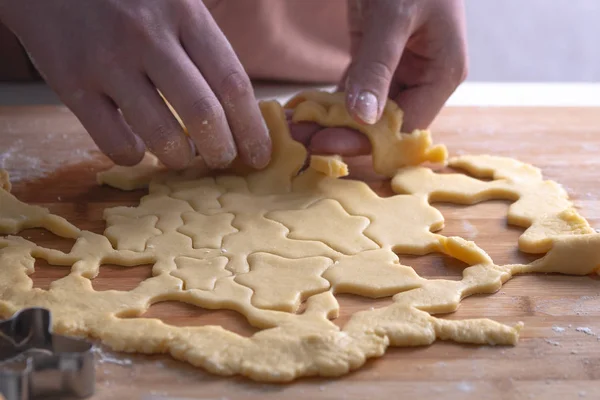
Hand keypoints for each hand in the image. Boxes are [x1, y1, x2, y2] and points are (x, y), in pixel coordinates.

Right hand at [0, 0, 270, 169]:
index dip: (252, 128)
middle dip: (221, 151)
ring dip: (179, 158)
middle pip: (203, 114)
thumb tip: (237, 109)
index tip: (260, 156)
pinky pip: (114, 142)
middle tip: (222, 161)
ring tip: (182, 157)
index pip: (233, 83)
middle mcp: (148, 37)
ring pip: (161, 135)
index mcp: (184, 13)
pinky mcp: (70, 82)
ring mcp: (107, 61)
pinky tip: (138, 147)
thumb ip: (203, 45)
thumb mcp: (173, 0)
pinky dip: (134, 156)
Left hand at [291, 0, 466, 156]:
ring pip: (367, 112)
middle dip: (343, 134)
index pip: (405, 125)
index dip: (367, 141)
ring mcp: (400, 72)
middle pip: (384, 124)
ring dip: (332, 122)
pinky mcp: (378, 62)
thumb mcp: (393, 17)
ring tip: (296, 129)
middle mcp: (424, 78)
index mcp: (442, 73)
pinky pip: (356, 91)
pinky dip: (331, 102)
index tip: (326, 145)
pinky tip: (305, 111)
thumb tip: (363, 118)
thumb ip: (378, 66)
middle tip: (301, 140)